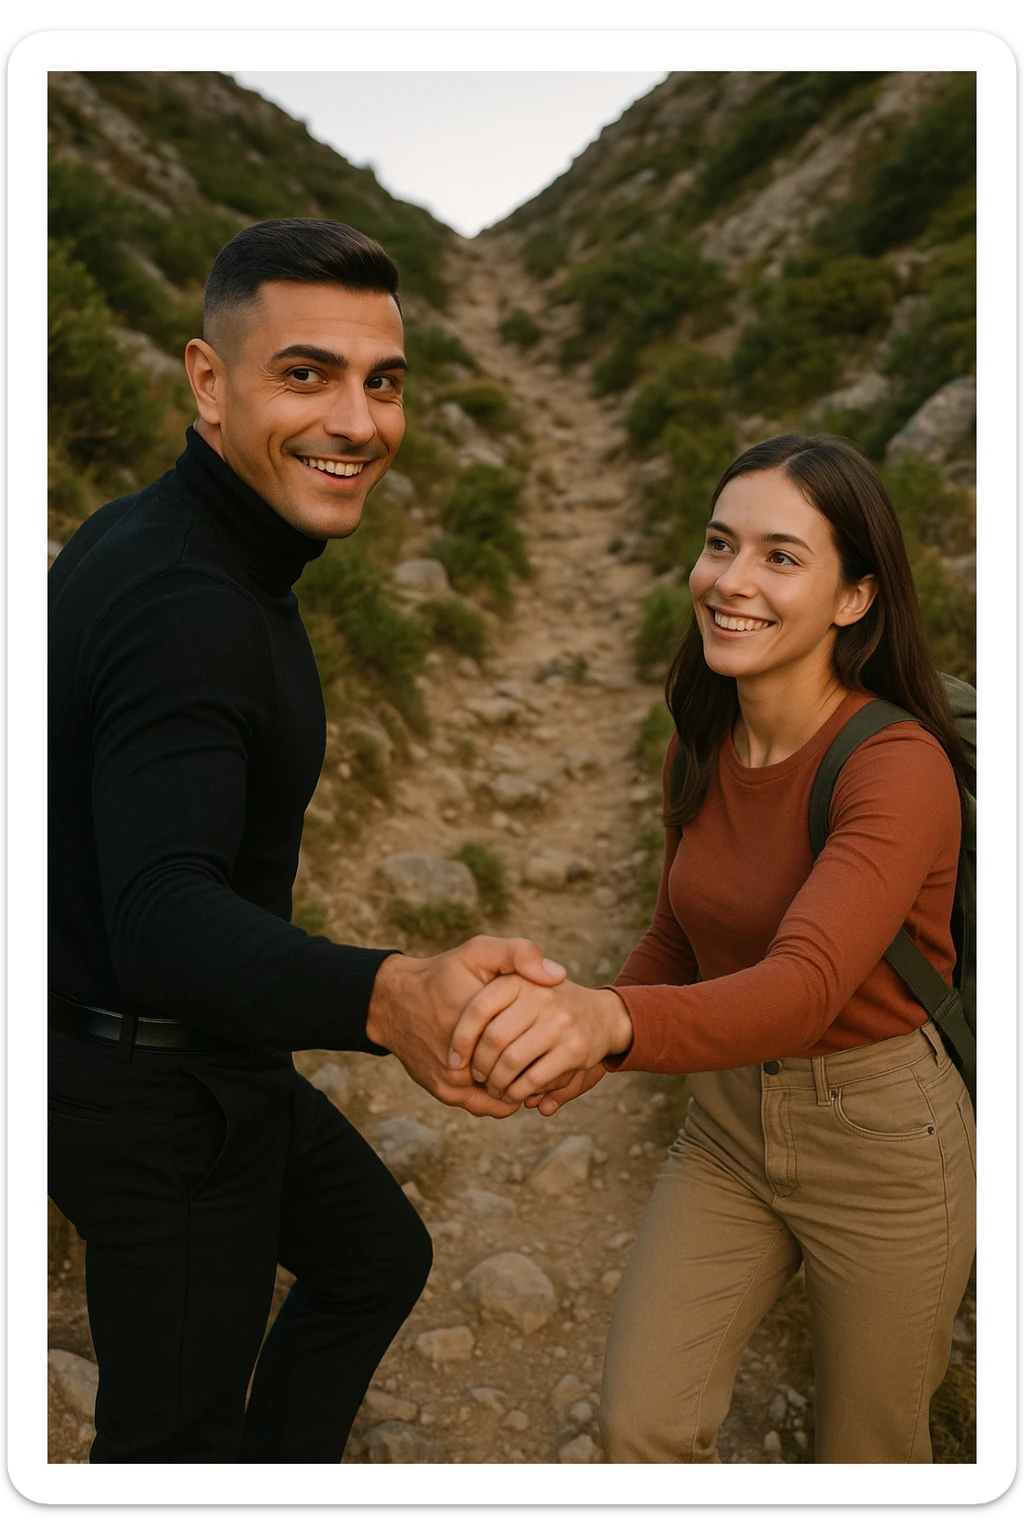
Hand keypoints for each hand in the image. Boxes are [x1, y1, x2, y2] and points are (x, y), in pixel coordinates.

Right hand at [365, 936, 565, 1117]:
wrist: (394, 1002)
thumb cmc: (441, 976)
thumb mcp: (478, 952)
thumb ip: (519, 954)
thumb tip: (557, 976)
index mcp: (483, 1022)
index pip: (538, 1046)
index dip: (553, 1044)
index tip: (559, 1035)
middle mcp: (468, 1059)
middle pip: (525, 1075)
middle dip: (540, 1067)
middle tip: (550, 1053)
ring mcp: (455, 1081)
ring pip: (508, 1095)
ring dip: (521, 1084)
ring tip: (530, 1065)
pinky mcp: (446, 1092)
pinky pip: (488, 1105)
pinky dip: (501, 1096)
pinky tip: (506, 1076)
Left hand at [450, 975, 632, 1106]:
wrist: (601, 1015)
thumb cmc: (545, 1004)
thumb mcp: (518, 981)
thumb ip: (483, 992)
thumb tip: (479, 1005)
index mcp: (519, 979)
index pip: (477, 1009)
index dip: (461, 1039)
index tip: (454, 1060)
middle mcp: (541, 996)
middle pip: (493, 1040)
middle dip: (479, 1066)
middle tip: (476, 1077)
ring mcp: (560, 1022)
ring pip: (511, 1062)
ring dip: (497, 1083)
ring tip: (493, 1087)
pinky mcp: (574, 1049)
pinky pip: (533, 1079)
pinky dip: (517, 1092)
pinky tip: (513, 1094)